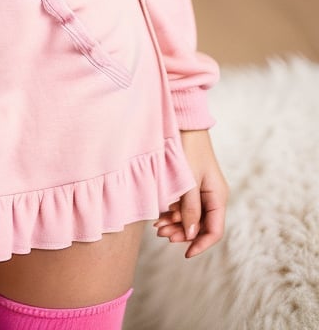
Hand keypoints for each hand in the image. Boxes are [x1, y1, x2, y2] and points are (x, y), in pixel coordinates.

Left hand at [154, 129, 227, 257]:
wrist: (185, 124)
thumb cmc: (188, 149)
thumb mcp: (188, 181)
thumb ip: (190, 209)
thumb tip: (192, 235)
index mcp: (218, 197)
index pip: (215, 231)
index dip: (201, 245)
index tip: (186, 253)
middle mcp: (213, 197)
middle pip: (201, 226)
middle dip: (183, 234)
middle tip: (162, 234)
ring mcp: (203, 191)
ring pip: (192, 218)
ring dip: (176, 224)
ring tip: (157, 227)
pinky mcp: (192, 186)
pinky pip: (185, 207)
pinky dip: (173, 213)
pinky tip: (160, 216)